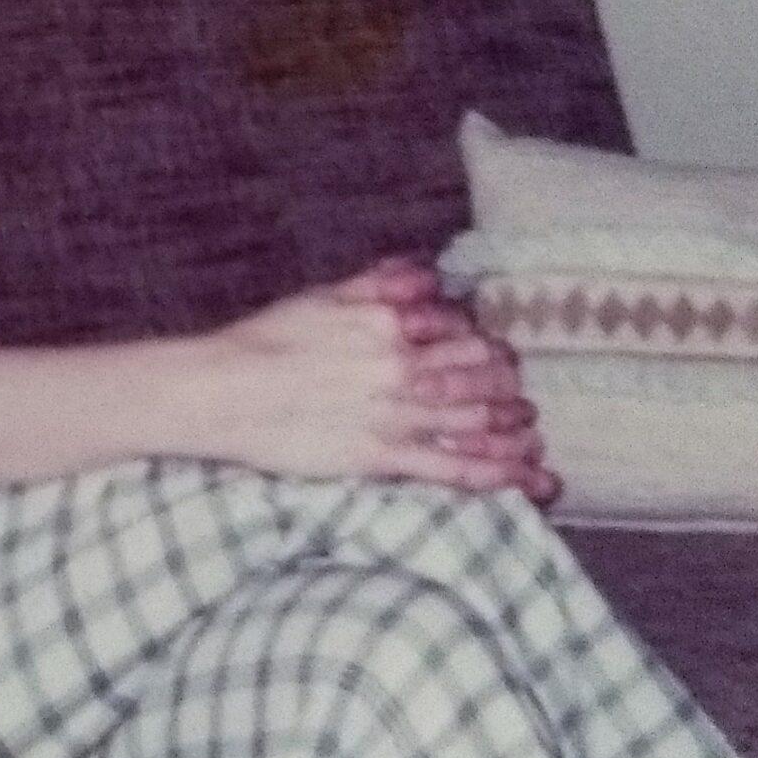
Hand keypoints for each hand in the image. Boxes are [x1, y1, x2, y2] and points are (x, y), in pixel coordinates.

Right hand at [195, 257, 556, 502]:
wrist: (224, 390)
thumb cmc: (264, 340)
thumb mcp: (323, 296)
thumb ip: (379, 284)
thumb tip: (426, 276)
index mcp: (390, 324)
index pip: (457, 333)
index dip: (483, 347)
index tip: (496, 358)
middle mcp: (402, 367)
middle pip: (477, 376)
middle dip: (507, 390)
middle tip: (524, 402)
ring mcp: (395, 413)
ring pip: (474, 421)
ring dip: (513, 431)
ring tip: (533, 440)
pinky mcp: (381, 455)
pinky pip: (449, 466)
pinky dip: (493, 473)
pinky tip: (524, 481)